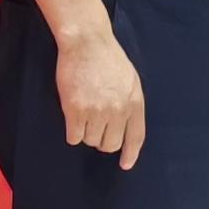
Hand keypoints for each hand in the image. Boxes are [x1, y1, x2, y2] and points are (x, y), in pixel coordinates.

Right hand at [57, 29, 145, 168]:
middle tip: (96, 127)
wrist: (87, 44)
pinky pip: (74, 137)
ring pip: (90, 140)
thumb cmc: (109, 59)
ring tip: (84, 114)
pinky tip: (73, 118)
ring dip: (86, 133)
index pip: (136, 136)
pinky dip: (72, 132)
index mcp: (134, 102)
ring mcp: (97, 111)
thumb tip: (125, 125)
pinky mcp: (75, 110)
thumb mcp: (130, 80)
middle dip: (102, 141)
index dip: (131, 153)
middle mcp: (118, 110)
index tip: (126, 164)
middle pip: (110, 144)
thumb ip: (129, 103)